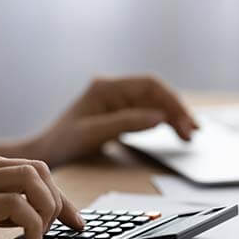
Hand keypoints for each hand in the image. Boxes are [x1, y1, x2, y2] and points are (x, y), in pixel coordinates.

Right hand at [0, 146, 83, 238]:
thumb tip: (29, 216)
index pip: (32, 168)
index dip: (59, 194)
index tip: (73, 218)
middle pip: (38, 169)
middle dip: (61, 200)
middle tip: (68, 227)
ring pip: (30, 179)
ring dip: (49, 208)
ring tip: (46, 233)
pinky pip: (12, 205)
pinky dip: (32, 223)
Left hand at [24, 75, 197, 165]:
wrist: (47, 152)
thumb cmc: (63, 143)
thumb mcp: (94, 135)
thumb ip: (127, 123)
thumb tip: (159, 117)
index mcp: (106, 88)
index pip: (149, 86)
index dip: (172, 102)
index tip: (185, 122)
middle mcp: (112, 89)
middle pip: (155, 93)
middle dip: (176, 111)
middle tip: (192, 133)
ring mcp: (116, 100)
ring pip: (153, 103)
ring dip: (172, 117)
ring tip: (188, 135)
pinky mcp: (118, 112)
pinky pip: (146, 112)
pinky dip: (161, 121)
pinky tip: (173, 131)